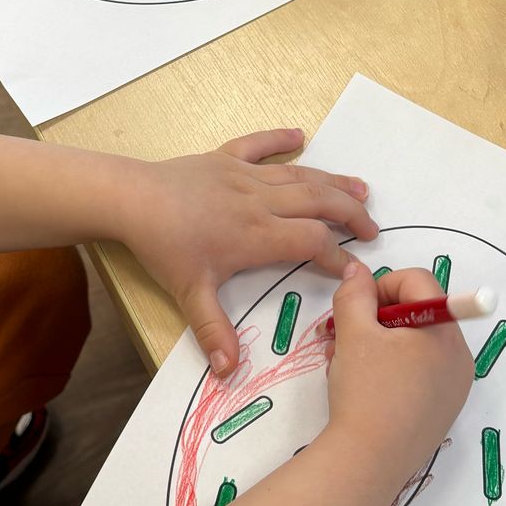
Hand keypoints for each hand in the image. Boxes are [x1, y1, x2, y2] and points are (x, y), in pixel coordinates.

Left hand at [121, 129, 376, 375]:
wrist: (133, 200)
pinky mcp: (225, 158)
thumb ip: (214, 331)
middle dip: (350, 215)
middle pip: (318, 203)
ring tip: (360, 189)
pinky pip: (258, 144)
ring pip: (299, 175)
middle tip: (373, 228)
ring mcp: (244, 176)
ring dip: (331, 182)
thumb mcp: (189, 293)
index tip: (355, 271)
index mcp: (258, 235)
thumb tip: (228, 371)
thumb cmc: (164, 246)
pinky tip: (298, 135)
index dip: (338, 257)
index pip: (313, 243)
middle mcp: (260, 202)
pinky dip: (279, 138)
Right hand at [323, 264, 473, 482]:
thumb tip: (357, 271)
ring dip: (378, 343)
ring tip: (344, 363)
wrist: (368, 464)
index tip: (355, 308)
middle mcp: (459, 357)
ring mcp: (454, 387)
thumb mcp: (352, 333)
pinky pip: (419, 373)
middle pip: (418, 314)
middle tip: (343, 336)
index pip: (418, 283)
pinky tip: (363, 386)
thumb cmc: (364, 392)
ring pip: (415, 344)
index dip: (382, 285)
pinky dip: (391, 368)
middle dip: (376, 318)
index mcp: (444, 332)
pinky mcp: (442, 410)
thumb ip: (354, 293)